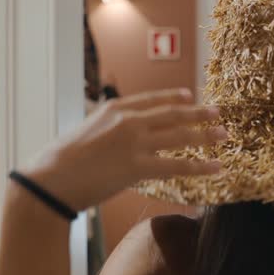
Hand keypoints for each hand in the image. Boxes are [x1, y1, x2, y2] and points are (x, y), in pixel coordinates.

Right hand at [21, 89, 225, 212]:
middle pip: (172, 114)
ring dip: (205, 136)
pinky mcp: (138, 167)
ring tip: (224, 137)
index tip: (190, 96)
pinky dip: (200, 167)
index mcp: (113, 110)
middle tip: (218, 113)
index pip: (150, 100)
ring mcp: (135, 143)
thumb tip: (115, 140)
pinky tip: (216, 168)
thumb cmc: (60, 162)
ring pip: (180, 136)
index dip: (173, 97)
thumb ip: (105, 131)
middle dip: (198, 114)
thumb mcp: (84, 134)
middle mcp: (128, 121)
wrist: (50, 179)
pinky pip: (178, 165)